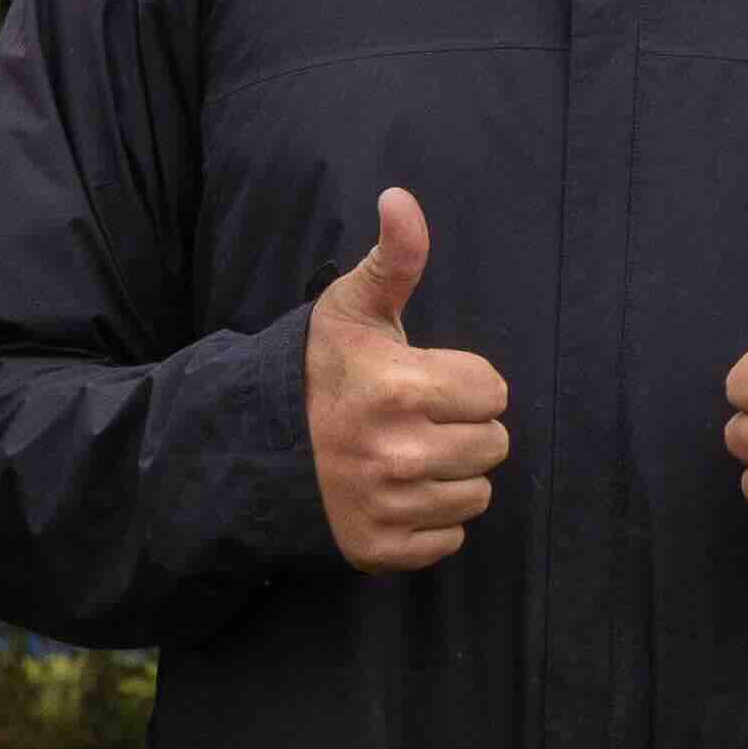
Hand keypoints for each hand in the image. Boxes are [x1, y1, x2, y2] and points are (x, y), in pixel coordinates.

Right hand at [306, 187, 512, 575]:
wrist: (254, 446)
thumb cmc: (316, 370)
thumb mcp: (352, 306)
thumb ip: (394, 257)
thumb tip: (401, 198)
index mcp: (400, 388)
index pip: (493, 391)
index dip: (463, 382)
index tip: (426, 381)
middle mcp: (397, 453)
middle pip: (493, 445)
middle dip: (463, 428)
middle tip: (418, 420)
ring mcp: (388, 507)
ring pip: (477, 495)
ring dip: (452, 475)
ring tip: (408, 455)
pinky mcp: (380, 549)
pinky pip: (449, 540)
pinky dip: (429, 521)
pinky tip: (397, 494)